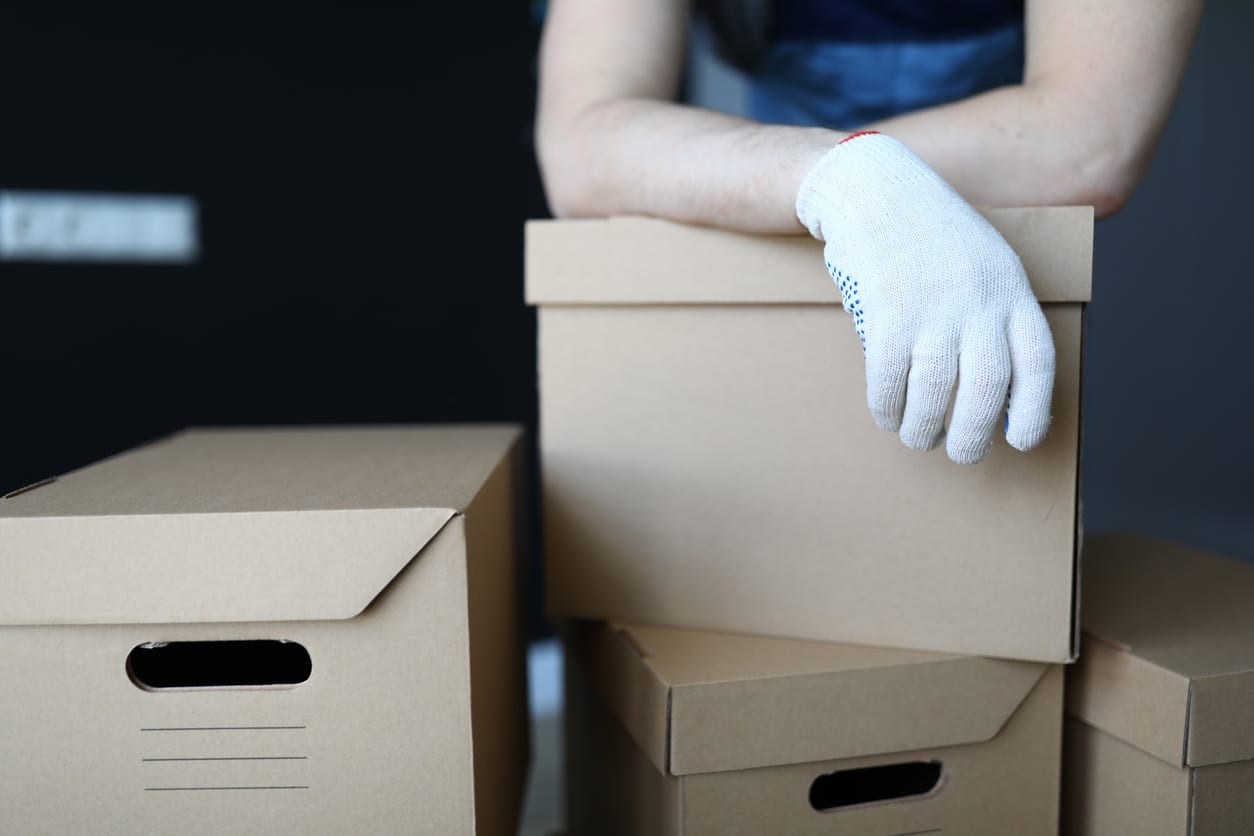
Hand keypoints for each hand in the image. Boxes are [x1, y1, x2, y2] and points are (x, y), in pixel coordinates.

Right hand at [796, 132, 1054, 463]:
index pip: (1035, 362)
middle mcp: (978, 301)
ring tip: (919, 438)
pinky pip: (889, 377)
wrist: (876, 188)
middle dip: (972, 436)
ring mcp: (932, 307)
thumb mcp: (983, 260)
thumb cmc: (929, 231)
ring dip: (924, 427)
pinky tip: (887, 414)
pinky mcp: (888, 311)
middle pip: (986, 389)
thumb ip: (994, 311)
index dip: (1031, 410)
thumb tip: (989, 383)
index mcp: (1010, 289)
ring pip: (936, 392)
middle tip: (961, 454)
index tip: (1020, 440)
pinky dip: (887, 406)